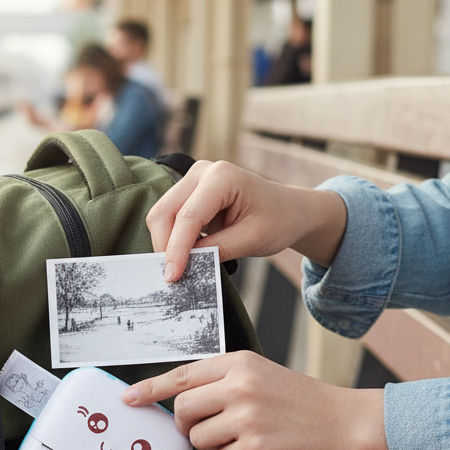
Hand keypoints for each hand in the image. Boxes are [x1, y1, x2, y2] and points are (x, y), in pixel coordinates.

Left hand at [122, 351, 394, 449]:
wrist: (345, 423)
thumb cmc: (301, 402)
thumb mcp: (261, 375)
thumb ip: (222, 382)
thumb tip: (181, 401)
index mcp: (239, 363)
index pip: (182, 375)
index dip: (151, 389)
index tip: (130, 398)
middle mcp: (240, 386)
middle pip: (183, 410)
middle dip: (187, 426)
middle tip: (203, 430)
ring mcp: (247, 417)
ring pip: (199, 439)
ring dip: (212, 445)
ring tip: (242, 438)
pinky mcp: (255, 448)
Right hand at [146, 160, 347, 282]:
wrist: (288, 210)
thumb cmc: (277, 221)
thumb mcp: (251, 240)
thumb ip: (216, 250)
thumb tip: (184, 266)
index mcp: (222, 177)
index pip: (188, 217)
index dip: (176, 249)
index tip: (172, 277)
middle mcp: (202, 172)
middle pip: (164, 213)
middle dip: (164, 247)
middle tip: (173, 277)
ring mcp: (192, 181)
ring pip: (161, 216)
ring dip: (166, 244)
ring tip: (181, 267)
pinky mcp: (188, 194)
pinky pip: (168, 218)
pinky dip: (171, 240)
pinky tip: (184, 256)